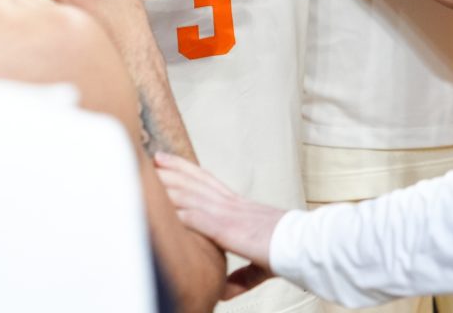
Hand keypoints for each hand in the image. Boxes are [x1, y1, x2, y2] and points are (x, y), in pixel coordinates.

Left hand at [155, 152, 282, 297]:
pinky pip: (197, 219)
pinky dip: (178, 213)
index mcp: (239, 207)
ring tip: (149, 176)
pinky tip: (161, 208)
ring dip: (169, 185)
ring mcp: (228, 214)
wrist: (303, 246)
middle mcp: (231, 205)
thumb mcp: (260, 264)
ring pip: (191, 195)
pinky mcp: (228, 229)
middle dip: (171, 170)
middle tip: (151, 159)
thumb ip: (240, 277)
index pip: (206, 181)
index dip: (185, 169)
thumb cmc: (288, 251)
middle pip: (194, 182)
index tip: (167, 160)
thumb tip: (224, 291)